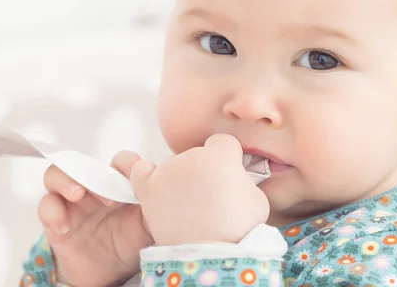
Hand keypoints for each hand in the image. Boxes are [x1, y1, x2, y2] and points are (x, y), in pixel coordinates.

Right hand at [38, 151, 152, 286]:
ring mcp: (72, 203)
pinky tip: (65, 227)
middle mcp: (92, 188)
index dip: (125, 163)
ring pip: (55, 175)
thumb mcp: (149, 224)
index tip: (133, 174)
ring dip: (65, 181)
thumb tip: (161, 183)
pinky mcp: (56, 222)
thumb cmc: (131, 241)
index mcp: (117, 184)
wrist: (112, 273)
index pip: (119, 161)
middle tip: (108, 197)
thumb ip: (155, 203)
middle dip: (92, 174)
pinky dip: (53, 213)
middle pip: (82, 163)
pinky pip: (46, 207)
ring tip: (78, 195)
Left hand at [131, 134, 269, 245]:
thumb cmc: (237, 230)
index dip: (227, 158)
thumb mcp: (256, 199)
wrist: (209, 254)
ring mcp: (168, 170)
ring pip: (175, 165)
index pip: (222, 143)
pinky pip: (140, 168)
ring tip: (189, 206)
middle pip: (198, 155)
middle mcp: (192, 157)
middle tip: (210, 198)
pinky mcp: (149, 188)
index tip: (228, 174)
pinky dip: (145, 173)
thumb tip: (235, 178)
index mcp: (220, 155)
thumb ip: (242, 180)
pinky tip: (154, 184)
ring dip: (181, 180)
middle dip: (205, 172)